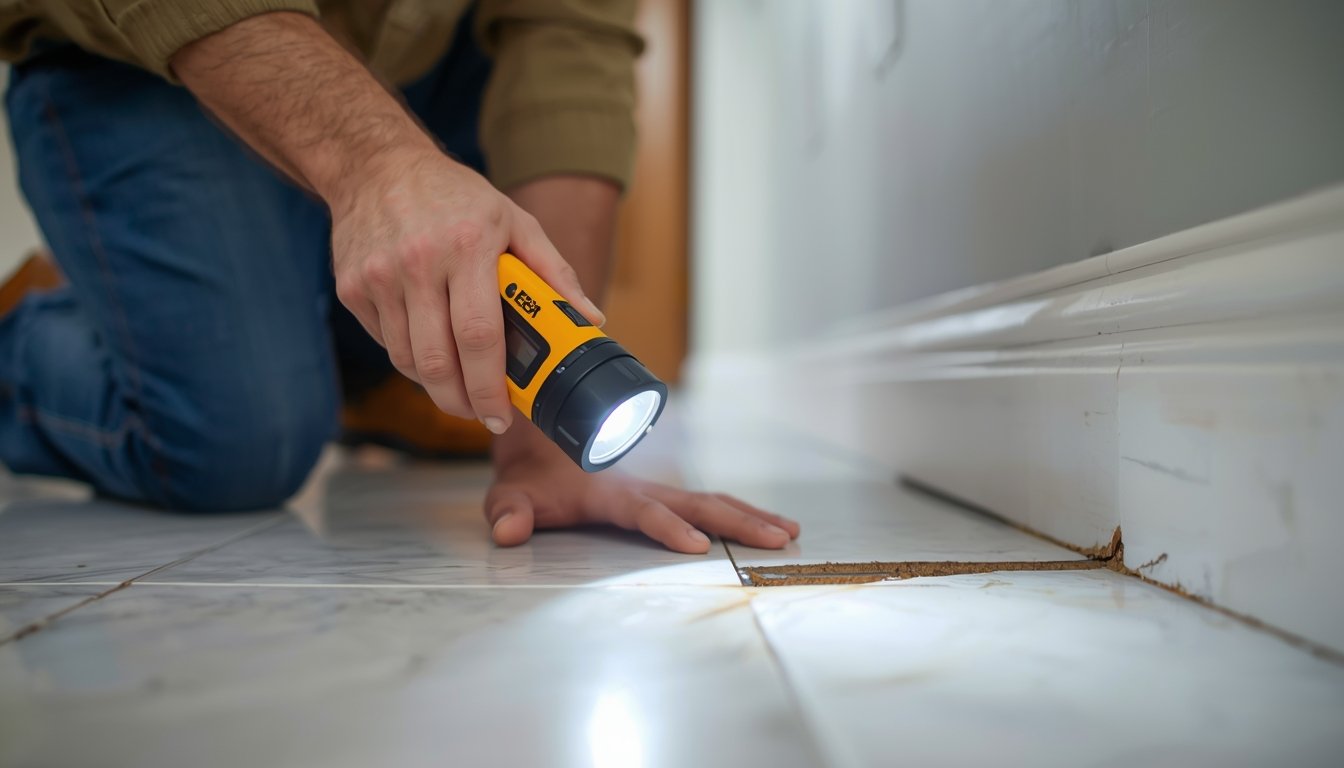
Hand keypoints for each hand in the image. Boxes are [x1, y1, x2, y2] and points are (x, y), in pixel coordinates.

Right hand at [172, 14, 602, 434]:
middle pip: (436, 362)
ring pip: (407, 360)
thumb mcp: (514, 220)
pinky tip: (428, 344)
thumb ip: (554, 271)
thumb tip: (589, 319)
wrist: (375, 165)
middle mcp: (418, 264)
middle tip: (480, 414)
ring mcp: (379, 277)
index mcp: (467, 247)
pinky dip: (409, 356)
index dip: (490, 386)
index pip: (478, 336)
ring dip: (436, 383)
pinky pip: (384, 342)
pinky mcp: (352, 288)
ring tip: (459, 382)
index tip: (502, 414)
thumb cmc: (455, 196)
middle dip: (461, 402)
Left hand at [486, 425, 800, 552]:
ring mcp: (654, 486)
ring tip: (788, 532)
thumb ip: (509, 512)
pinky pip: (703, 499)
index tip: (696, 545)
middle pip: (697, 502)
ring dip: (748, 514)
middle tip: (777, 538)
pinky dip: (737, 510)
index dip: (668, 527)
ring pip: (709, 498)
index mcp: (609, 490)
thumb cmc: (526, 467)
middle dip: (738, 521)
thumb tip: (510, 533)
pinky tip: (765, 522)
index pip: (645, 511)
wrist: (535, 428)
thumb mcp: (508, 492)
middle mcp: (640, 485)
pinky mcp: (659, 490)